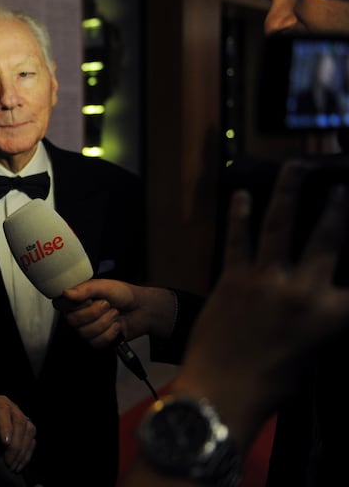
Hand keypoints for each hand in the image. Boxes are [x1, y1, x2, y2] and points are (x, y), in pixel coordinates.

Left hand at [0, 394, 35, 472]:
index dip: (5, 426)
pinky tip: (20, 464)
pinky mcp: (26, 425)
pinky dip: (27, 453)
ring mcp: (21, 415)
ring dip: (23, 451)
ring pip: (29, 430)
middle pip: (19, 422)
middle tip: (8, 462)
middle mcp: (11, 407)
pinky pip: (32, 438)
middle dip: (15, 445)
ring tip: (13, 466)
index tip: (5, 442)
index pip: (2, 410)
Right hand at [53, 280, 176, 345]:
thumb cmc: (123, 294)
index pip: (61, 304)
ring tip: (114, 314)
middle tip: (107, 304)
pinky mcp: (97, 341)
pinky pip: (96, 342)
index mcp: (77, 299)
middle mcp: (78, 314)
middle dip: (95, 312)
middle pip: (73, 320)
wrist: (142, 309)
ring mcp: (87, 328)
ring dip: (105, 322)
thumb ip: (86, 289)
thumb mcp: (105, 286)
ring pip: (85, 332)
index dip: (74, 304)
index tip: (88, 299)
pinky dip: (110, 333)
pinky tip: (116, 326)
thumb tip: (66, 293)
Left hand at [119, 159, 348, 485]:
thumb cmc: (271, 383)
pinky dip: (239, 215)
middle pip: (327, 239)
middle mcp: (302, 289)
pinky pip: (237, 239)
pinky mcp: (231, 278)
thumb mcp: (313, 355)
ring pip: (280, 225)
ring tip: (297, 166)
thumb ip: (322, 321)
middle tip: (341, 186)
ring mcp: (264, 279)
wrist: (220, 390)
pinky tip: (242, 195)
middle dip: (337, 209)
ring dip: (289, 191)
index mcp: (330, 314)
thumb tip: (326, 300)